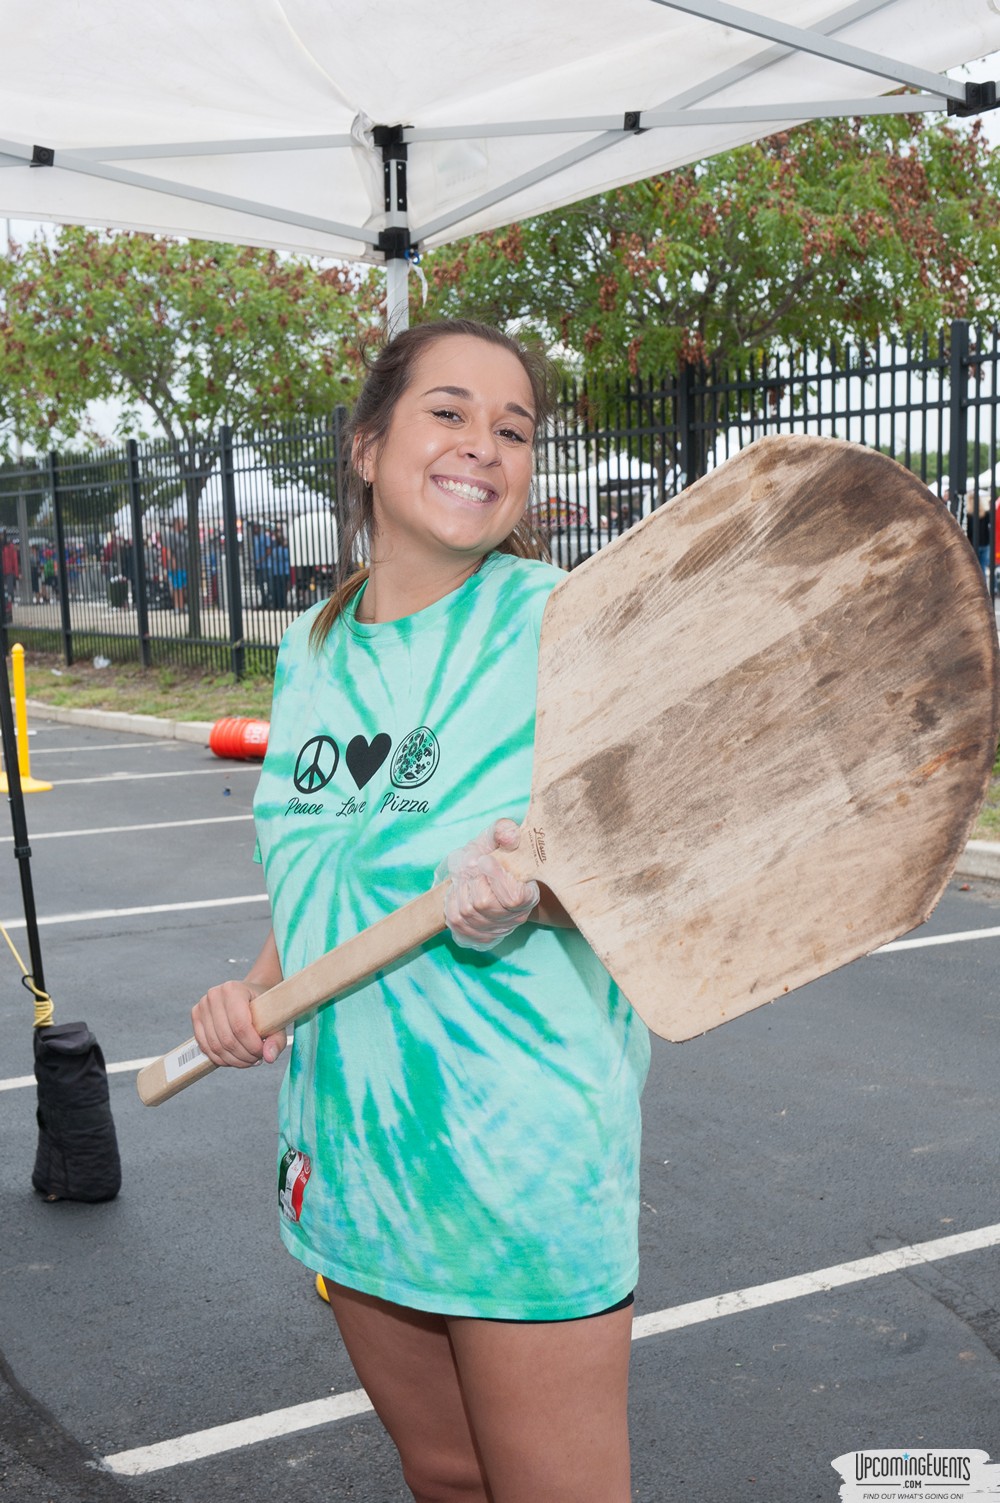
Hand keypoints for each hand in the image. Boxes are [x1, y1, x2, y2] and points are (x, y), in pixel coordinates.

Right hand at [192, 979, 286, 1067]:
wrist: (249, 995)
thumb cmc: (263, 1006)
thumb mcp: (276, 1019)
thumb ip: (277, 1039)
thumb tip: (269, 1057)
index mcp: (234, 989)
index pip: (240, 1026)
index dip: (252, 1045)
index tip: (261, 1052)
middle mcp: (214, 995)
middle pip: (227, 1039)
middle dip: (243, 1055)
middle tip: (256, 1059)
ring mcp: (202, 1006)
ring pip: (215, 1046)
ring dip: (233, 1060)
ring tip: (247, 1059)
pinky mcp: (196, 1017)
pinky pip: (205, 1046)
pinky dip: (220, 1058)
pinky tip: (234, 1057)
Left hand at [438, 818, 539, 952]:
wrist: (482, 875)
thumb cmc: (493, 856)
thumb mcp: (497, 838)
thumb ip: (504, 831)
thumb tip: (511, 837)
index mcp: (528, 895)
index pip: (514, 898)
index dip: (495, 877)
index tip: (484, 859)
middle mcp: (515, 918)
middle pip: (483, 903)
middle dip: (471, 880)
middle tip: (470, 866)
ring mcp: (495, 930)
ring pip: (467, 912)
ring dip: (459, 890)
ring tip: (465, 877)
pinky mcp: (476, 936)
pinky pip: (455, 921)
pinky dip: (451, 903)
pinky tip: (459, 892)